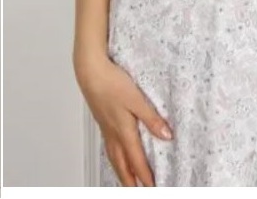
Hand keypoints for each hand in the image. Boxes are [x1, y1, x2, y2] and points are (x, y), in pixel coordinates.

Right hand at [74, 51, 171, 186]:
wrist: (90, 71)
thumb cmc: (111, 82)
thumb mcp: (137, 99)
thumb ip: (152, 119)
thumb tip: (167, 136)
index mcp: (123, 131)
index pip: (137, 161)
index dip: (145, 177)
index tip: (153, 188)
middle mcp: (113, 134)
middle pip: (122, 165)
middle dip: (130, 182)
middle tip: (138, 192)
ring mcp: (106, 128)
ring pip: (114, 158)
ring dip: (122, 172)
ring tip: (127, 181)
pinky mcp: (102, 120)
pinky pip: (109, 147)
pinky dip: (115, 158)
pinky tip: (117, 154)